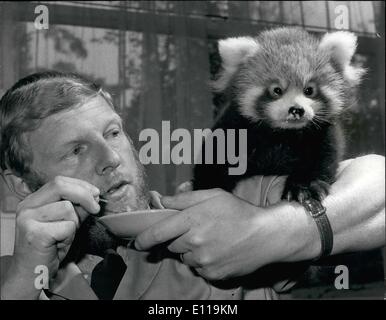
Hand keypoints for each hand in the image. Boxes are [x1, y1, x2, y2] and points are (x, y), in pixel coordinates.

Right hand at [2, 176, 99, 298]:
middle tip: (96, 208)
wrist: (31, 274)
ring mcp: (28, 219)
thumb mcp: (65, 221)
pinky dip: (70, 236)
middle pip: (60, 186)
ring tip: (64, 236)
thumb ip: (76, 207)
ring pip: (67, 208)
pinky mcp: (35, 234)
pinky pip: (67, 227)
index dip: (81, 185)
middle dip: (84, 194)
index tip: (96, 194)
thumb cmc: (49, 247)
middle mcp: (27, 206)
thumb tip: (94, 194)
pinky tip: (59, 245)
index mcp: (32, 201)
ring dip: (74, 223)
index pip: (59, 181)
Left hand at [135, 188, 294, 280]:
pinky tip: (219, 251)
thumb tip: (161, 200)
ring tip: (212, 240)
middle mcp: (195, 242)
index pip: (159, 232)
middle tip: (198, 229)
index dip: (145, 238)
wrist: (266, 235)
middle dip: (179, 238)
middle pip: (172, 245)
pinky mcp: (213, 274)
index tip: (138, 243)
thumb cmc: (239, 211)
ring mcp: (204, 260)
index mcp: (192, 220)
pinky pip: (199, 268)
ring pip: (186, 257)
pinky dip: (204, 261)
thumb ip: (184, 198)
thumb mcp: (212, 195)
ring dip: (192, 250)